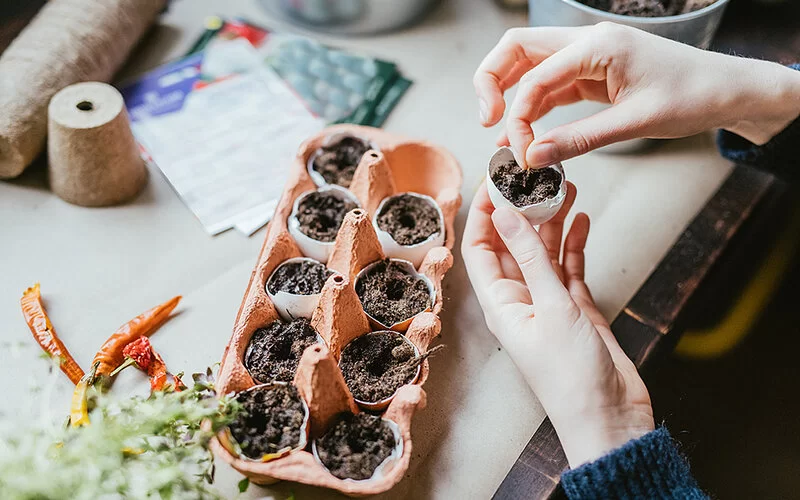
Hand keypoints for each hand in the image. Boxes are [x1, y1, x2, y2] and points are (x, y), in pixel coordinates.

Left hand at [462, 183, 653, 466]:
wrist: (610, 418)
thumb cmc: (572, 376)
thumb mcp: (550, 306)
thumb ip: (530, 257)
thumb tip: (504, 212)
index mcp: (500, 302)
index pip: (480, 247)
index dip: (484, 212)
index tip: (497, 178)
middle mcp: (519, 299)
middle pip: (513, 243)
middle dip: (523, 209)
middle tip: (538, 176)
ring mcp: (548, 303)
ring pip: (544, 251)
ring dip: (552, 221)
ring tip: (565, 186)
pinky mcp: (575, 308)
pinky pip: (570, 267)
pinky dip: (575, 243)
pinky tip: (581, 219)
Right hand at [474, 23, 799, 167]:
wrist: (726, 90)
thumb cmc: (692, 96)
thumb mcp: (634, 123)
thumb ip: (579, 139)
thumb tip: (534, 157)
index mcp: (598, 45)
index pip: (535, 77)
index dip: (518, 117)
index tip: (521, 153)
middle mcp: (586, 42)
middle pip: (517, 49)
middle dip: (492, 82)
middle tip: (487, 121)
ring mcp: (587, 55)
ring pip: (528, 64)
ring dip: (508, 93)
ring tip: (498, 131)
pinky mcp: (591, 72)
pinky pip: (549, 84)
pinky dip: (532, 106)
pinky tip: (523, 133)